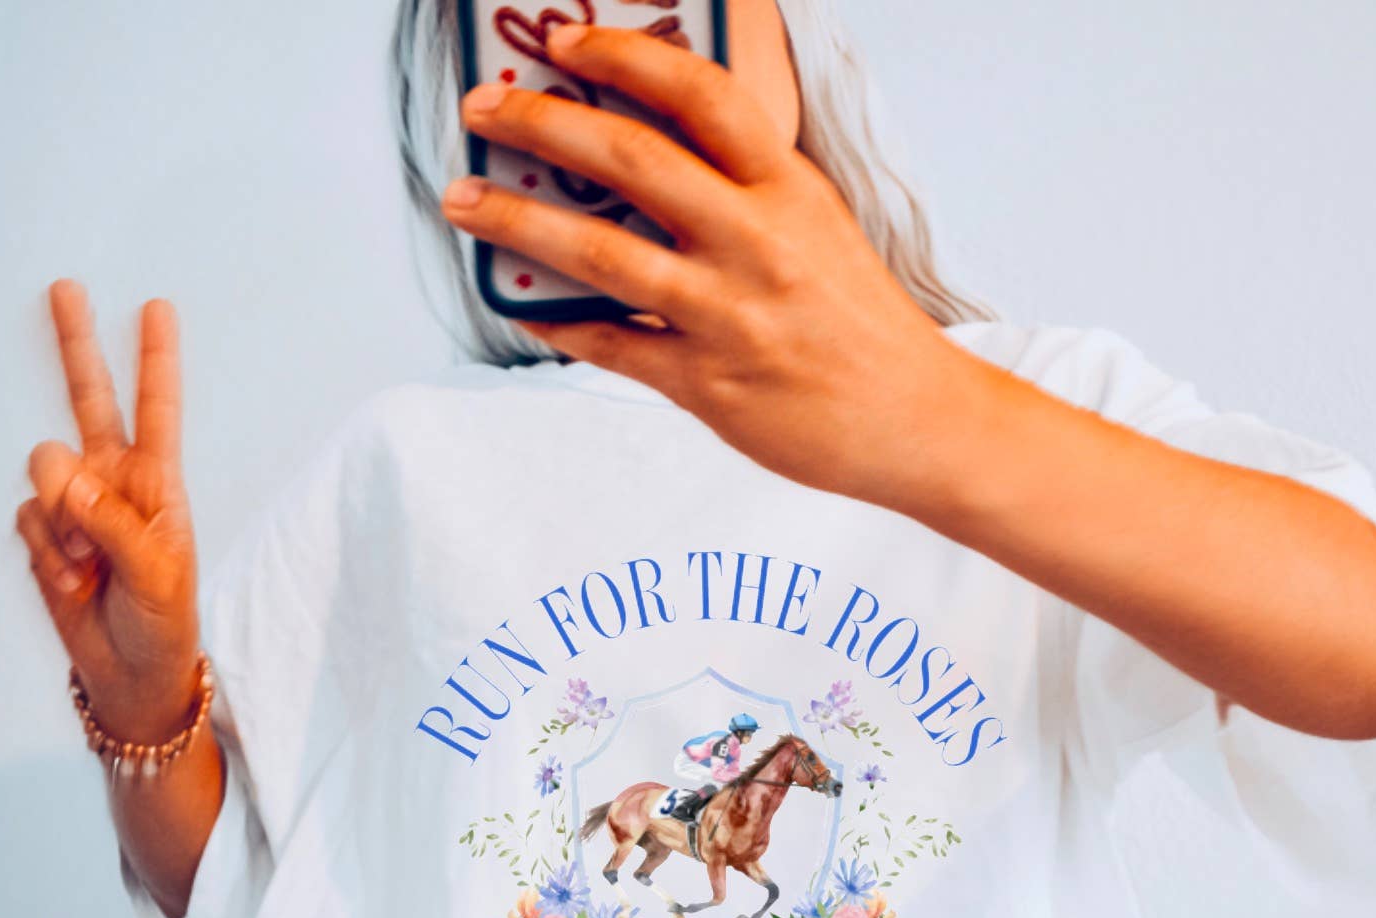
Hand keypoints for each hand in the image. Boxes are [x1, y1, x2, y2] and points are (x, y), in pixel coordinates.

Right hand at [16, 280, 202, 742]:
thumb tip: (66, 474)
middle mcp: (115, 481)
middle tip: (65, 289)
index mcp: (159, 484)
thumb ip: (112, 520)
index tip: (156, 309)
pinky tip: (73, 578)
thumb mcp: (156, 572)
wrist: (132, 670)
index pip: (157, 411)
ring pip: (45, 472)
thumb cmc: (164, 621)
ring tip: (92, 565)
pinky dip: (47, 552)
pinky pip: (28, 518)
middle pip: (89, 401)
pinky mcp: (45, 531)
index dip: (155, 361)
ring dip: (64, 522)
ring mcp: (76, 504)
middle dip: (76, 345)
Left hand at [440, 22, 983, 508]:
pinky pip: (611, 345)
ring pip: (600, 256)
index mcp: (788, 191)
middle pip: (631, 161)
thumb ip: (745, 192)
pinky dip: (558, 323)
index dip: (626, 56)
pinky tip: (525, 306)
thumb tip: (645, 165)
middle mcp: (755, 244)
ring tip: (463, 200)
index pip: (701, 95)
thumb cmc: (859, 323)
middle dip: (542, 125)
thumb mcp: (818, 228)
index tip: (568, 41)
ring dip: (517, 221)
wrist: (912, 418)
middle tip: (483, 109)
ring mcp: (727, 317)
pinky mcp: (706, 386)